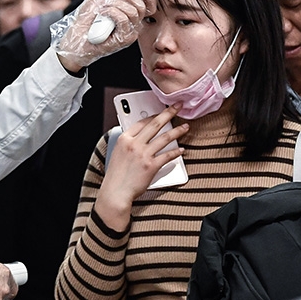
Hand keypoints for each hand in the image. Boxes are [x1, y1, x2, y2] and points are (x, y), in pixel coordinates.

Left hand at [55, 0, 157, 69]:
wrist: (74, 37)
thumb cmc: (86, 20)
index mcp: (131, 16)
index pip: (148, 7)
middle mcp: (133, 26)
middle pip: (141, 7)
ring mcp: (129, 34)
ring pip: (133, 12)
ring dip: (116, 3)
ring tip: (102, 4)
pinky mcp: (123, 40)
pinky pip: (123, 20)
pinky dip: (112, 11)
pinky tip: (102, 11)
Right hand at [96, 103, 187, 230]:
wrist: (116, 192)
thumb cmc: (116, 176)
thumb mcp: (118, 154)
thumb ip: (129, 144)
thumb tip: (142, 138)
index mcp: (124, 139)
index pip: (141, 122)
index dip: (154, 115)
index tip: (161, 112)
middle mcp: (134, 144)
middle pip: (155, 124)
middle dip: (168, 113)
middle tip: (178, 107)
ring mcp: (143, 154)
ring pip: (164, 138)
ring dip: (177, 131)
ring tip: (185, 127)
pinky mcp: (151, 166)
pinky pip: (167, 156)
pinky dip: (176, 152)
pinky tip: (181, 149)